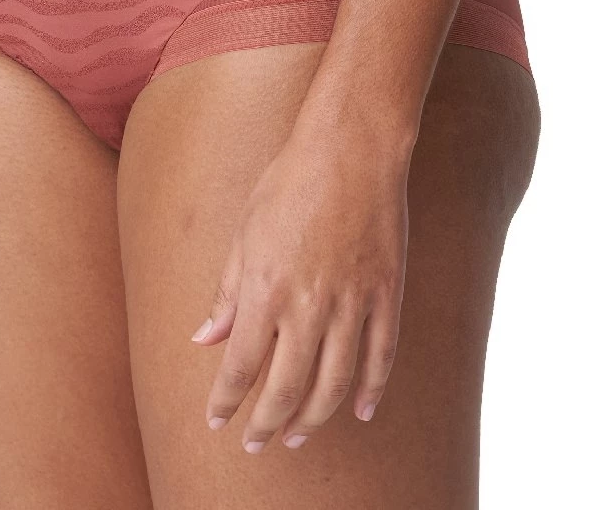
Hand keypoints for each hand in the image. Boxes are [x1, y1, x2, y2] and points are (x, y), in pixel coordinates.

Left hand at [190, 125, 410, 450]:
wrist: (350, 149)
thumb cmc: (289, 183)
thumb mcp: (245, 232)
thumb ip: (227, 292)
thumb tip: (205, 339)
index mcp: (265, 290)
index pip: (241, 366)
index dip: (226, 400)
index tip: (216, 421)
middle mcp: (308, 306)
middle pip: (286, 388)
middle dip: (266, 423)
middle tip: (255, 443)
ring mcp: (353, 303)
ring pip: (334, 383)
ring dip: (313, 417)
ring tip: (298, 436)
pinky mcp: (386, 293)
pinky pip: (381, 356)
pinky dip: (372, 390)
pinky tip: (361, 412)